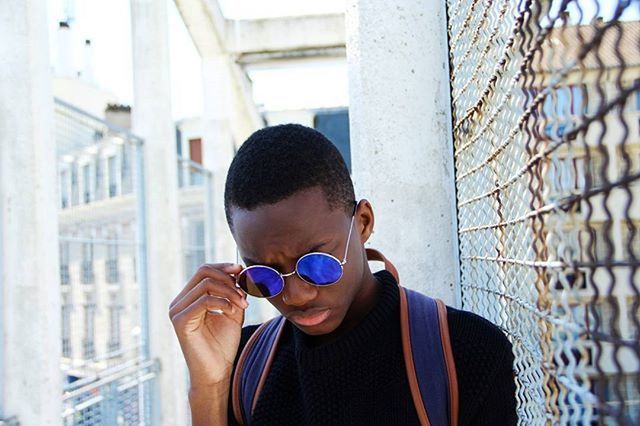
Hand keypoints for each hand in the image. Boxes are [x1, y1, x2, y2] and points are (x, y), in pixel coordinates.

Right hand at [169, 263, 248, 388]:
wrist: (216, 372)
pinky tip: (231, 311)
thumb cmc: (223, 345)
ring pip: (205, 285)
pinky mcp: (180, 322)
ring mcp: (177, 311)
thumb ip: (233, 293)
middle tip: (244, 291)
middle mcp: (180, 302)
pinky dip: (222, 302)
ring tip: (242, 304)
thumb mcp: (232, 312)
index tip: (241, 270)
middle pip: (203, 272)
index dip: (224, 267)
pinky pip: (203, 301)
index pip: (204, 271)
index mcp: (190, 298)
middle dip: (228, 277)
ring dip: (229, 291)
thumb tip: (239, 272)